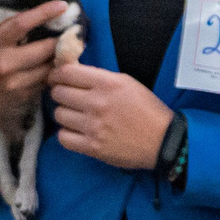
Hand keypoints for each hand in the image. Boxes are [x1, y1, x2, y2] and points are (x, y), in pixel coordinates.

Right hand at [0, 1, 69, 157]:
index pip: (21, 24)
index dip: (43, 13)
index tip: (62, 5)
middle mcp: (4, 65)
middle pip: (44, 48)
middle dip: (60, 37)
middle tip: (72, 26)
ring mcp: (15, 84)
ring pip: (50, 66)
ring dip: (60, 55)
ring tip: (66, 43)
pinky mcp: (23, 97)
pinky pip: (47, 80)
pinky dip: (54, 70)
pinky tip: (54, 61)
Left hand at [49, 64, 173, 170]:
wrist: (162, 141)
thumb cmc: (147, 110)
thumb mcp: (127, 83)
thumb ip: (100, 77)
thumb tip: (73, 73)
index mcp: (107, 83)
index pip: (66, 73)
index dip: (57, 74)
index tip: (57, 78)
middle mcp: (97, 103)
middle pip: (58, 93)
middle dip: (60, 93)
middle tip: (67, 97)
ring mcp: (94, 126)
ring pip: (59, 114)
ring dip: (64, 114)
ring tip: (74, 116)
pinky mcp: (93, 147)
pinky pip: (63, 138)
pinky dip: (66, 134)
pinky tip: (76, 132)